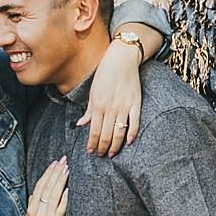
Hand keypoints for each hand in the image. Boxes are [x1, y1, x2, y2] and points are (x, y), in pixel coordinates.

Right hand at [23, 158, 67, 215]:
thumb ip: (33, 206)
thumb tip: (35, 193)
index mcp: (31, 209)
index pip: (40, 186)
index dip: (47, 173)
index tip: (55, 162)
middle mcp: (37, 211)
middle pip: (46, 187)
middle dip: (55, 172)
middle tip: (63, 160)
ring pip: (53, 195)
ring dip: (60, 180)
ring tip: (67, 168)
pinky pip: (60, 209)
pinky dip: (63, 198)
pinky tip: (68, 188)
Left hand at [81, 37, 144, 156]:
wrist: (121, 59)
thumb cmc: (105, 74)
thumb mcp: (93, 91)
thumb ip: (88, 110)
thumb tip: (80, 124)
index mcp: (97, 105)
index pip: (93, 131)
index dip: (92, 144)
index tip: (91, 152)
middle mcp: (110, 108)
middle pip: (105, 135)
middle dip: (102, 148)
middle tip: (101, 155)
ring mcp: (123, 106)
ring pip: (119, 132)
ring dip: (115, 145)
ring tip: (112, 153)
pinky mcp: (135, 103)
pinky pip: (134, 122)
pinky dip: (132, 133)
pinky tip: (130, 142)